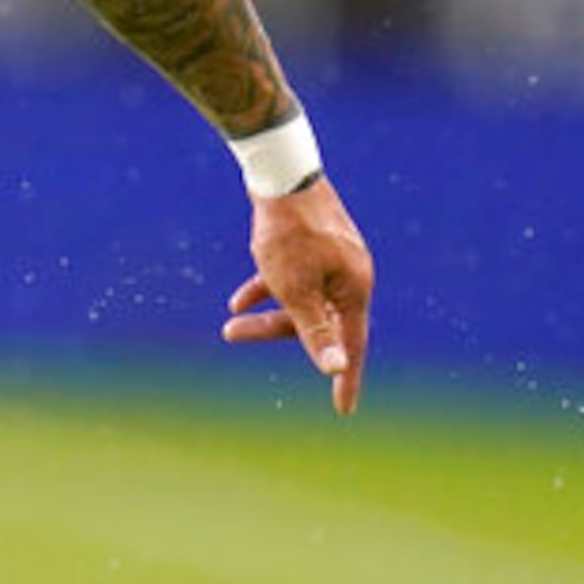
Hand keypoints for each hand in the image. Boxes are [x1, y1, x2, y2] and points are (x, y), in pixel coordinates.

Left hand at [223, 175, 373, 415]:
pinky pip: (294, 278)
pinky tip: (239, 300)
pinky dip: (268, 289)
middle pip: (318, 321)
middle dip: (273, 332)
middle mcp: (350, 275)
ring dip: (266, 312)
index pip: (351, 346)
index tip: (343, 411)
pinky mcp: (313, 244)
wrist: (280, 172)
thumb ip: (314, 330)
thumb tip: (335, 367)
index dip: (345, 379)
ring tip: (228, 319)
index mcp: (355, 289)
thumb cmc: (289, 233)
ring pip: (302, 299)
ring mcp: (333, 259)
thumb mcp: (295, 289)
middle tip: (230, 335)